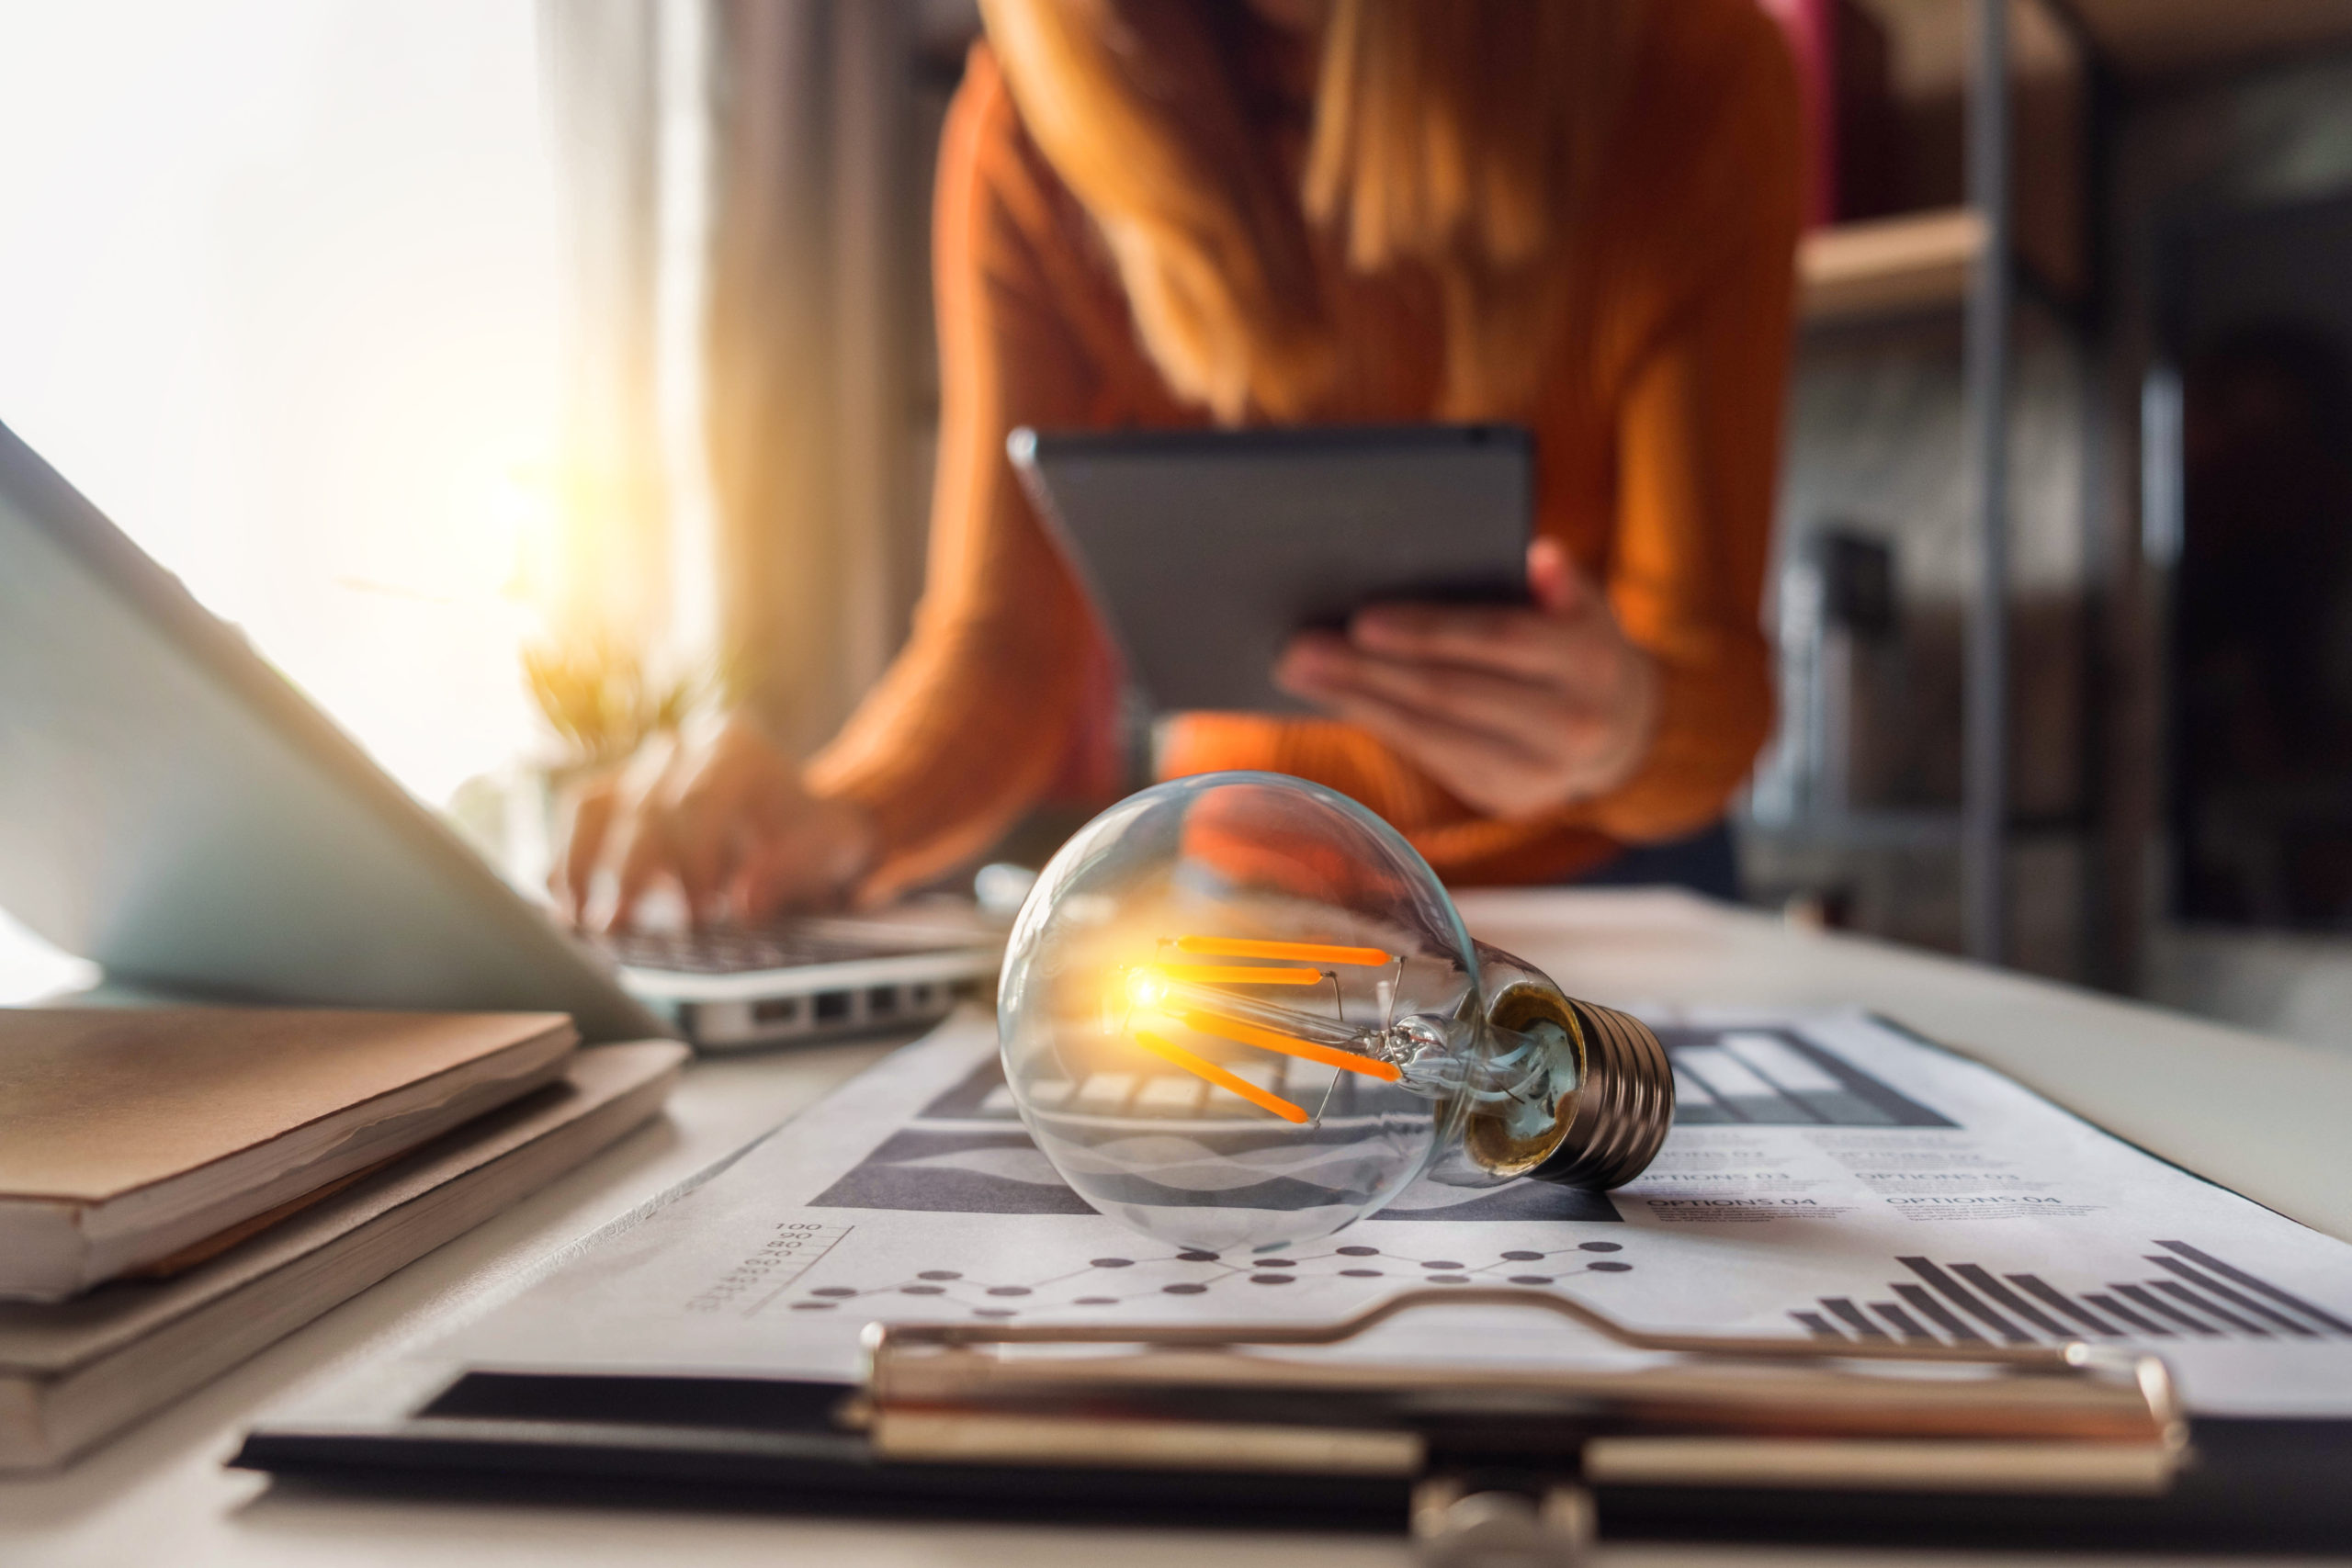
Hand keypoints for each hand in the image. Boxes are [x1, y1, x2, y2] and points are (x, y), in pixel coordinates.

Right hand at [552, 712, 876, 930]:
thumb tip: (746, 903)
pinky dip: (565, 863)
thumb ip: (795, 868)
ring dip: (580, 866)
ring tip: (578, 922)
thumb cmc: (817, 835)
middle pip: (642, 806)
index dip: (694, 856)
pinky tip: (564, 908)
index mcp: (737, 749)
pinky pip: (577, 823)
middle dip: (629, 871)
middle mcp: (680, 750)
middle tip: (621, 927)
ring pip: (593, 806)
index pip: (702, 797)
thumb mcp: (832, 846)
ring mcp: (640, 771)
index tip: (697, 912)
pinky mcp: (613, 798)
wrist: (800, 821)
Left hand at [1273, 539, 1659, 819]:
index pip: (1496, 640)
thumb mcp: (1586, 606)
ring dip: (1358, 704)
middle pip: (1450, 693)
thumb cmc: (1579, 648)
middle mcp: (1569, 723)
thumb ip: (1561, 581)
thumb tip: (1538, 554)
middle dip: (1369, 672)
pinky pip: (1432, 761)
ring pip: (1432, 736)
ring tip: (1301, 675)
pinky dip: (1380, 728)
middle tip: (1300, 649)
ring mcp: (1538, 771)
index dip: (1428, 632)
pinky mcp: (1507, 798)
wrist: (1623, 731)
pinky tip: (1338, 702)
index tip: (1362, 621)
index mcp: (1587, 660)